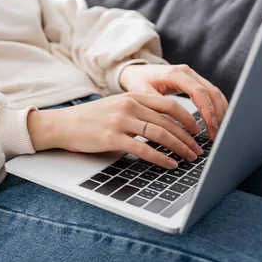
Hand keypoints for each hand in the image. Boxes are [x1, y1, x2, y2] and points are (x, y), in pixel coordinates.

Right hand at [27, 93, 204, 168]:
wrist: (62, 124)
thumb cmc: (89, 119)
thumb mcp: (115, 108)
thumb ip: (137, 112)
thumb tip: (163, 126)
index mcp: (132, 97)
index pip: (169, 105)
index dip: (188, 118)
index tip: (198, 131)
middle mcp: (128, 106)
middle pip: (168, 121)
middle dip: (188, 137)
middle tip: (199, 149)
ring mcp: (120, 121)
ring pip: (160, 134)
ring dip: (179, 148)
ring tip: (190, 158)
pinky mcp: (112, 138)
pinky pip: (143, 149)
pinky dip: (161, 158)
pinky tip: (170, 164)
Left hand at [119, 64, 228, 140]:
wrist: (137, 72)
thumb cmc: (138, 82)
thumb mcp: (144, 95)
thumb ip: (159, 108)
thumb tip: (174, 127)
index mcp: (174, 74)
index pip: (198, 91)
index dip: (207, 109)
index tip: (210, 126)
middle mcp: (187, 72)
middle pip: (211, 92)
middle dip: (216, 114)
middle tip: (216, 134)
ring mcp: (193, 76)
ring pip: (214, 93)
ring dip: (219, 112)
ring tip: (217, 131)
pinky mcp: (195, 82)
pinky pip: (211, 94)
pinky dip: (216, 108)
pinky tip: (216, 122)